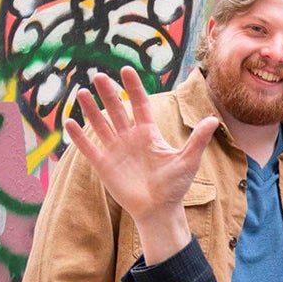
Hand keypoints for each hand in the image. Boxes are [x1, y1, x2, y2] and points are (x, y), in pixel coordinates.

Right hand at [62, 66, 214, 261]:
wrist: (159, 211)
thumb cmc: (175, 186)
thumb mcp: (188, 161)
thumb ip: (198, 139)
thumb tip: (214, 119)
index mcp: (148, 134)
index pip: (140, 105)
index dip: (133, 88)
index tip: (126, 70)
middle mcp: (130, 138)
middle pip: (116, 110)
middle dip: (108, 93)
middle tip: (99, 76)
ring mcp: (115, 150)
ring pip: (100, 125)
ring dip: (90, 110)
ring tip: (82, 93)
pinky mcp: (104, 165)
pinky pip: (88, 148)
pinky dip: (78, 137)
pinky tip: (68, 122)